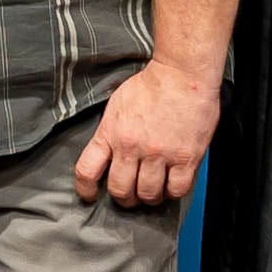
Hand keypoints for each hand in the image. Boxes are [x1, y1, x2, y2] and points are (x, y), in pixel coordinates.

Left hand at [76, 58, 217, 208]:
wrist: (182, 73)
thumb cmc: (151, 85)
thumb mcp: (116, 105)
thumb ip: (110, 133)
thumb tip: (107, 155)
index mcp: (111, 133)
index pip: (87, 171)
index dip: (86, 189)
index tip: (90, 195)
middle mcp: (132, 147)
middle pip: (120, 190)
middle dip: (124, 197)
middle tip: (131, 194)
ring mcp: (160, 154)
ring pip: (149, 194)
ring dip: (149, 197)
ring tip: (153, 190)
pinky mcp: (186, 157)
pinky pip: (177, 189)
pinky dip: (173, 192)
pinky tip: (172, 184)